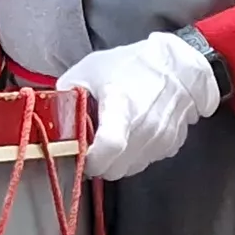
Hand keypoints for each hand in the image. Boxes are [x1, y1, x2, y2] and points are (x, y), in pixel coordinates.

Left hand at [58, 31, 222, 180]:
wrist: (180, 67)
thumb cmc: (133, 64)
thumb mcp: (92, 68)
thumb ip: (68, 92)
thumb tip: (53, 115)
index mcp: (123, 107)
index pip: (108, 147)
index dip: (89, 159)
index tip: (79, 154)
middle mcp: (145, 129)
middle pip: (114, 169)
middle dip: (98, 164)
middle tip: (91, 148)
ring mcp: (161, 140)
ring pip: (128, 170)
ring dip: (116, 162)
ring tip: (113, 138)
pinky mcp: (171, 146)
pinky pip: (145, 161)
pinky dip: (134, 155)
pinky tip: (132, 134)